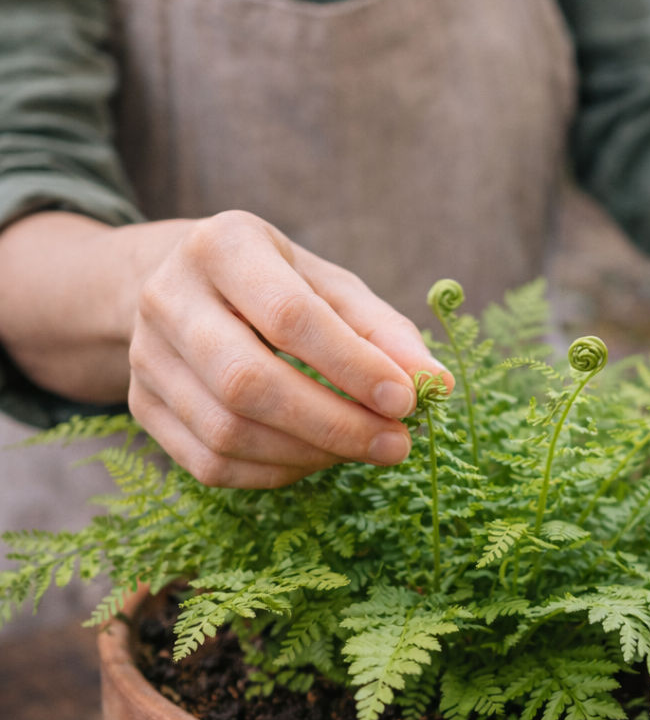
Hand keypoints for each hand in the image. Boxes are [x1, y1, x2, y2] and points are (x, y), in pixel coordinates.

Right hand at [0, 210, 448, 487]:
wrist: (185, 287)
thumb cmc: (278, 284)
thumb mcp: (333, 287)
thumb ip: (385, 332)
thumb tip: (437, 384)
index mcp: (223, 246)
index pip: (290, 316)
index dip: (352, 366)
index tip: (407, 401)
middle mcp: (169, 297)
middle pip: (248, 382)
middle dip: (334, 424)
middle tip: (397, 445)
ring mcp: (145, 356)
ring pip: (226, 432)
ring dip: (310, 454)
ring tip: (364, 448)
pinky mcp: (141, 407)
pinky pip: (209, 464)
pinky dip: (276, 472)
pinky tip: (316, 457)